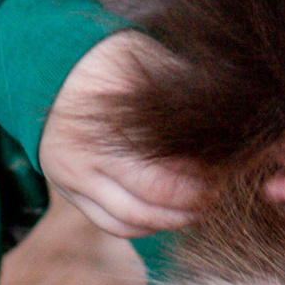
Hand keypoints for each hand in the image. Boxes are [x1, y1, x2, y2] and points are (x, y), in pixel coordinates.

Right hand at [36, 32, 211, 242]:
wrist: (50, 65)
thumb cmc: (109, 58)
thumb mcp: (146, 60)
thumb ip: (185, 85)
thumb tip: (235, 113)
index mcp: (106, 128)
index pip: (163, 179)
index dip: (201, 185)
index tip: (227, 174)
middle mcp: (83, 160)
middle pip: (148, 206)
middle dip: (191, 206)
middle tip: (220, 193)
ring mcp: (72, 179)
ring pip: (130, 222)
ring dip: (170, 221)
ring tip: (200, 206)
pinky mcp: (69, 190)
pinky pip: (111, 224)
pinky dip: (145, 225)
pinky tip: (167, 211)